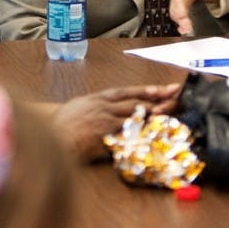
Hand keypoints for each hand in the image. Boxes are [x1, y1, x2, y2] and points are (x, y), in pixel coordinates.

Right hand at [50, 83, 180, 161]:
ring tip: (170, 114)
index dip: (147, 90)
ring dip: (153, 116)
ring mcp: (105, 122)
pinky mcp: (104, 138)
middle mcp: (104, 107)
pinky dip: (140, 135)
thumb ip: (100, 104)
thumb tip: (117, 105)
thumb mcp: (82, 105)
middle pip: (136, 103)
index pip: (128, 92)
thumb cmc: (66, 122)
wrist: (52, 136)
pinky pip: (126, 136)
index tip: (164, 89)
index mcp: (99, 98)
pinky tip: (153, 135)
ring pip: (135, 117)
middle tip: (176, 98)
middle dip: (158, 100)